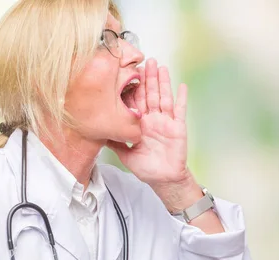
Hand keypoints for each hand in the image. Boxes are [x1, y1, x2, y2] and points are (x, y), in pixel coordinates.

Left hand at [106, 58, 189, 185]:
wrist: (163, 179)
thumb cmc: (146, 168)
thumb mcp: (124, 154)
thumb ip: (114, 142)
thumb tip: (97, 133)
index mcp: (140, 123)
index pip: (136, 101)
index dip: (134, 86)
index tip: (129, 71)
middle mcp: (153, 119)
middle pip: (150, 94)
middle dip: (149, 78)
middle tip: (147, 60)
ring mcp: (166, 122)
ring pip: (164, 97)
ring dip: (163, 82)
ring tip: (161, 67)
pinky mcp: (178, 127)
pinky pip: (180, 110)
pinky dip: (182, 98)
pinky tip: (182, 86)